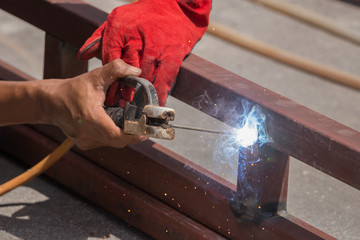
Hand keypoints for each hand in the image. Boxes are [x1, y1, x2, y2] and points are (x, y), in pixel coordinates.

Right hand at [42, 59, 144, 149]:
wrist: (52, 102)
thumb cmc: (72, 90)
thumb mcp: (94, 76)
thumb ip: (115, 69)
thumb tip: (136, 70)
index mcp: (90, 118)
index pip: (116, 135)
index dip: (133, 134)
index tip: (145, 128)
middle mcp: (87, 134)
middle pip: (118, 141)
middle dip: (133, 134)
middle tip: (145, 125)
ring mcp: (85, 141)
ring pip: (113, 143)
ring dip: (125, 135)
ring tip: (134, 123)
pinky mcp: (85, 144)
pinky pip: (106, 142)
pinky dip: (114, 136)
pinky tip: (118, 125)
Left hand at [78, 0, 210, 106]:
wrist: (178, 7)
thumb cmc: (146, 15)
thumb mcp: (117, 20)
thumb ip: (100, 38)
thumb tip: (84, 54)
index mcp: (119, 29)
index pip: (110, 60)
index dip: (110, 80)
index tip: (109, 95)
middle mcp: (135, 38)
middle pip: (126, 70)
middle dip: (123, 90)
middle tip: (121, 105)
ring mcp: (155, 47)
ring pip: (144, 76)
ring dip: (141, 94)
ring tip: (138, 108)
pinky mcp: (172, 54)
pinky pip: (164, 78)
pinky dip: (161, 92)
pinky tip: (158, 102)